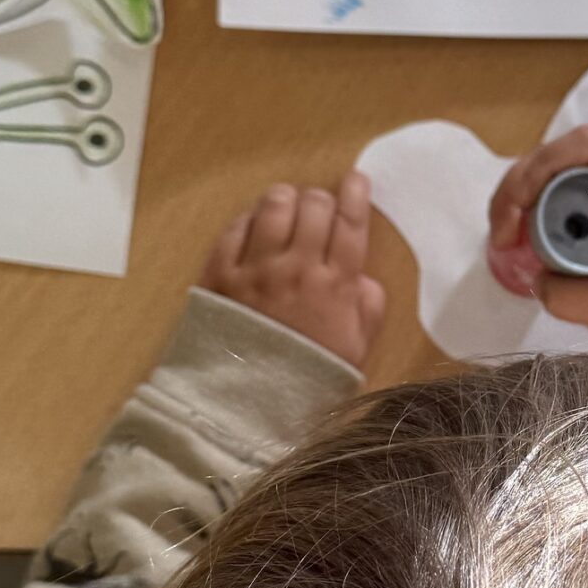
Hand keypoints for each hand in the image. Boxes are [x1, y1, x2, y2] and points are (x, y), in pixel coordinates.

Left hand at [203, 170, 385, 367]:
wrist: (248, 408)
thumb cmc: (308, 381)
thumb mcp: (356, 353)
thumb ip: (368, 311)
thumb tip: (364, 279)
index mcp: (337, 287)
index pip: (351, 224)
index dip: (355, 194)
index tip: (355, 179)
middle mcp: (298, 268)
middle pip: (314, 207)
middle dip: (320, 199)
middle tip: (318, 207)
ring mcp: (256, 269)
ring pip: (273, 206)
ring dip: (284, 199)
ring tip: (286, 207)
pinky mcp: (219, 274)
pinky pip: (235, 228)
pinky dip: (248, 219)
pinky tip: (254, 226)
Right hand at [487, 127, 587, 333]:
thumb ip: (578, 299)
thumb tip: (537, 281)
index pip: (581, 148)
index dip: (537, 172)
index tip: (515, 216)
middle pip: (557, 153)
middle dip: (517, 186)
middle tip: (501, 233)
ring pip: (548, 164)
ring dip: (517, 193)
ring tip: (504, 234)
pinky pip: (550, 179)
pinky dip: (526, 198)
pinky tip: (514, 227)